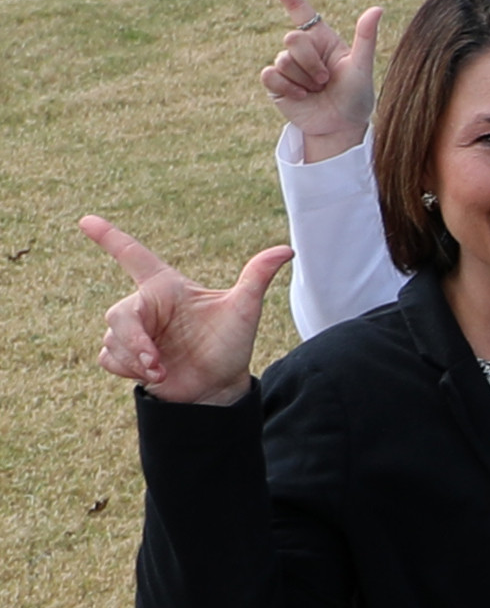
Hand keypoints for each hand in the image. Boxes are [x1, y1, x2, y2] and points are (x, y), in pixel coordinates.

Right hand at [82, 216, 289, 405]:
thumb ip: (256, 277)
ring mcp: (133, 331)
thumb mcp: (244, 310)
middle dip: (135, 341)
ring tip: (164, 369)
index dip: (110, 237)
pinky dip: (129, 369)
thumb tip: (286, 249)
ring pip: (113, 339)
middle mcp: (146, 305)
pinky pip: (108, 358)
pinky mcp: (123, 356)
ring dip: (138, 359)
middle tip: (157, 362)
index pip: (133, 256)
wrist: (218, 387)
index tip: (85, 220)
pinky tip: (155, 374)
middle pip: (118, 315)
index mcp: (166, 287)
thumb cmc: (230, 345)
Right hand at [255, 0, 382, 161]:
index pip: (297, 7)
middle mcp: (301, 48)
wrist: (341, 125)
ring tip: (317, 89)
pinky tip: (302, 97)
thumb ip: (366, 38)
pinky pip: (270, 75)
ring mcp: (286, 65)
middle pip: (293, 39)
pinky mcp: (274, 83)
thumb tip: (378, 9)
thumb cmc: (356, 95)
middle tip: (326, 79)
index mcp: (321, 37)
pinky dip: (289, 88)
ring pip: (283, 60)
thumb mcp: (362, 66)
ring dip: (304, 78)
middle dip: (312, 62)